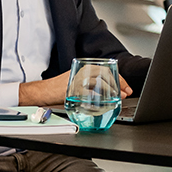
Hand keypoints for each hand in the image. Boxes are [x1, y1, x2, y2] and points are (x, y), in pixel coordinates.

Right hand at [18, 70, 132, 105]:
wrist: (44, 91)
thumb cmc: (62, 89)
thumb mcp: (80, 83)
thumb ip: (94, 85)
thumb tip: (114, 92)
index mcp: (85, 68)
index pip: (107, 70)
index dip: (120, 79)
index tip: (127, 88)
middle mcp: (82, 71)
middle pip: (105, 73)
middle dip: (118, 84)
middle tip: (125, 93)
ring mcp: (76, 80)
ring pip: (98, 82)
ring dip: (110, 90)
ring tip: (116, 98)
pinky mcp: (71, 90)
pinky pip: (87, 93)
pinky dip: (96, 99)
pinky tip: (102, 103)